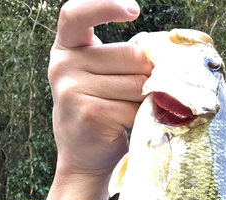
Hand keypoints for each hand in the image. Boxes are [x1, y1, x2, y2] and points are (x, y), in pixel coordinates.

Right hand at [45, 0, 152, 199]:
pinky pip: (135, 107)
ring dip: (146, 100)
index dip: (105, 5)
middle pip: (130, 56)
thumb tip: (162, 55)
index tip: (134, 9)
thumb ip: (117, 60)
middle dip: (147, 75)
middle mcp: (64, 65)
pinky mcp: (91, 113)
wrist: (84, 158)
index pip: (76, 13)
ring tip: (134, 112)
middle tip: (143, 94)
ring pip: (137, 84)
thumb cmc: (98, 113)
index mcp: (66, 49)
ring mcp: (74, 89)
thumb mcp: (96, 78)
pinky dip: (143, 117)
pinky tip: (134, 124)